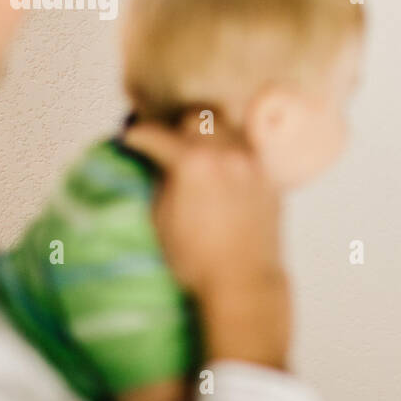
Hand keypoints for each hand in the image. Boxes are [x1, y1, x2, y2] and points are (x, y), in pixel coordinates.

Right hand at [122, 117, 290, 369]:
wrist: (244, 282)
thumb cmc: (195, 259)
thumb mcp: (160, 218)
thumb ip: (158, 180)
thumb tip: (157, 162)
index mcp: (193, 163)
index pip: (156, 134)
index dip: (137, 136)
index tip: (131, 140)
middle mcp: (226, 154)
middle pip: (197, 118)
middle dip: (176, 126)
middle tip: (165, 143)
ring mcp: (252, 163)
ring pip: (228, 127)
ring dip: (208, 134)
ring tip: (196, 151)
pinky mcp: (269, 177)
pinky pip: (248, 149)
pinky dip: (231, 150)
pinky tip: (222, 167)